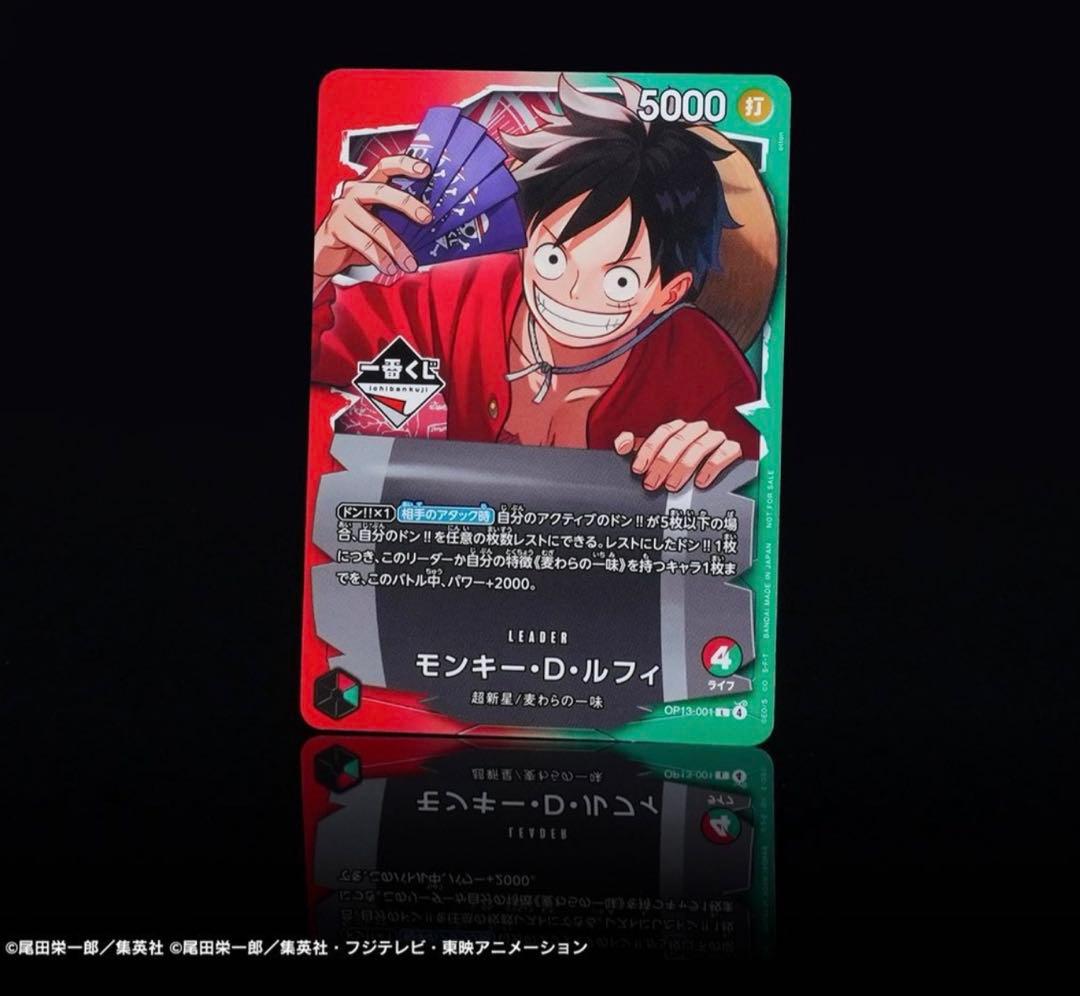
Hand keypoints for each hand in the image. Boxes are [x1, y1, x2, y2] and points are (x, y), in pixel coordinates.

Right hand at [313, 155, 432, 281]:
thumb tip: (426, 224)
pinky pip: (364, 243)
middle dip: (406, 203)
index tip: (425, 170)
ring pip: (376, 227)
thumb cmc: (356, 237)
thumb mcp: (377, 222)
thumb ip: (394, 217)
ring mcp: (343, 209)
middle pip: (382, 191)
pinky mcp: (337, 228)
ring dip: (397, 248)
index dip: (404, 164)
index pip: (384, 166)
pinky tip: (390, 268)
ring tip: (409, 263)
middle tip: (426, 217)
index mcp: (366, 186)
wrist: (326, 254)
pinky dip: (380, 259)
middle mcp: (353, 192)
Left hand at [614, 420, 741, 491]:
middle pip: (679, 440)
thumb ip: (637, 448)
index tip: (639, 469)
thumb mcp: (657, 455)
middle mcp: (697, 429)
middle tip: (653, 483)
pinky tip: (700, 482)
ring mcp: (715, 438)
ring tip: (672, 486)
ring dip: (684, 467)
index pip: (663, 433)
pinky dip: (711, 467)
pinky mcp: (732, 448)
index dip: (649, 450)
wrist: (714, 473)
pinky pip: (724, 453)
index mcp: (679, 428)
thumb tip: (621, 444)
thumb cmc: (681, 463)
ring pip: (699, 447)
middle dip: (663, 463)